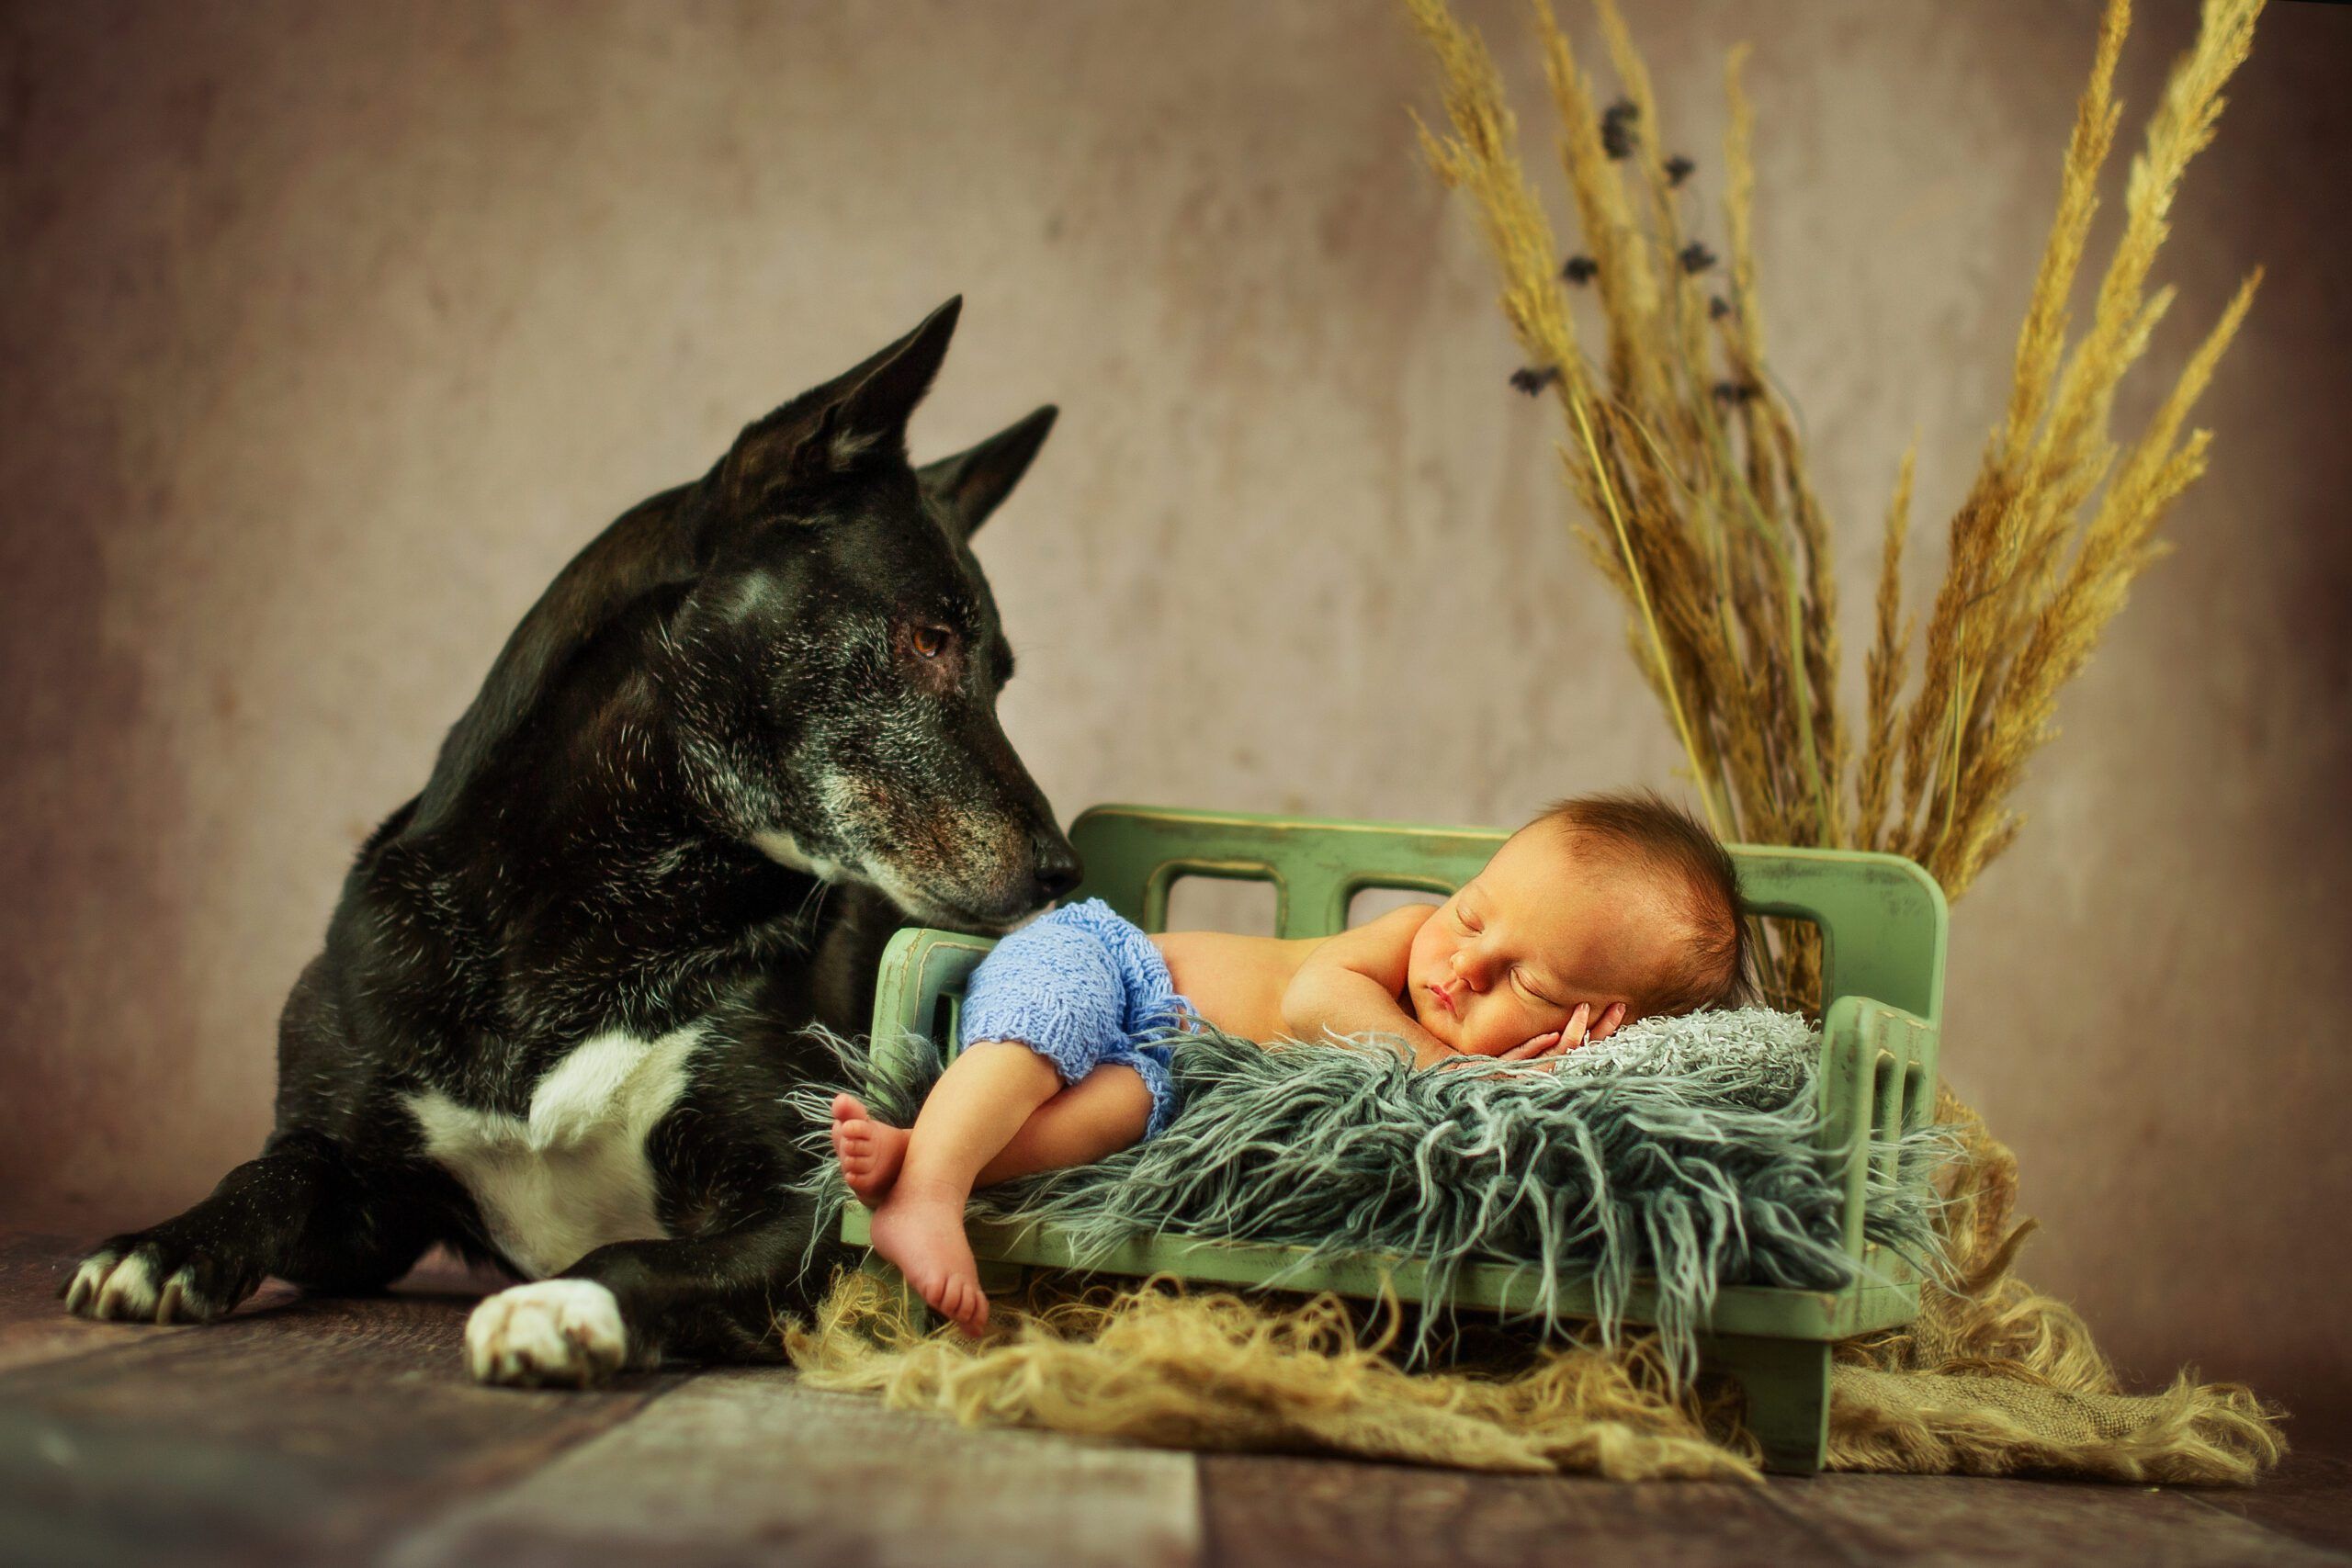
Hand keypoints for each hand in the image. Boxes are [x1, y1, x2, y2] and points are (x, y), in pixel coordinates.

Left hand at [1493, 1001, 1627, 1063]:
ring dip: (1576, 1030)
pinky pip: (1532, 1058)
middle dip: (1603, 1028)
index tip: (1617, 1006)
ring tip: (1584, 1008)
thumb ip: (1537, 1045)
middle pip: (1583, 1047)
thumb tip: (1556, 1031)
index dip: (1603, 1027)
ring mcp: (1536, 1072)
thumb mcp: (1519, 1050)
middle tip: (1619, 1006)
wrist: (1467, 1081)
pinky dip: (1541, 1045)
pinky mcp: (1518, 1075)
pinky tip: (1552, 1034)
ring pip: (1563, 1051)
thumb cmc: (1491, 1064)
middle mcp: (1549, 1069)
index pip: (1585, 1043)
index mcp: (1552, 1062)